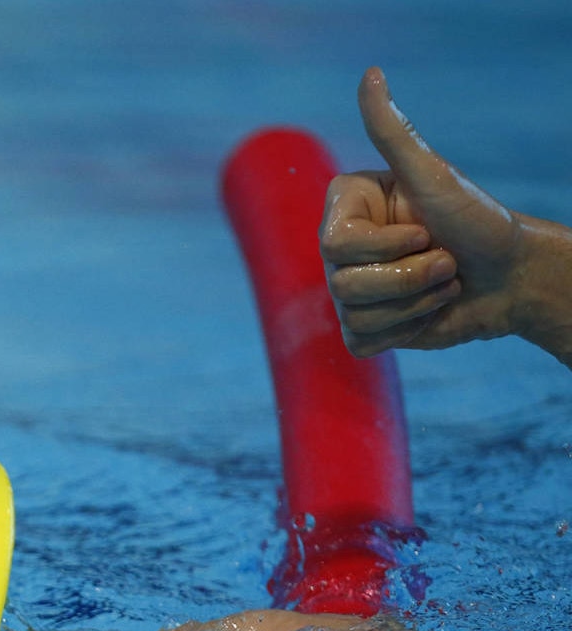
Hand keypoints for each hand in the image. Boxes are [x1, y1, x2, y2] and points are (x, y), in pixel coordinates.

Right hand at [320, 68, 571, 360]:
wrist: (511, 276)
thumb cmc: (475, 220)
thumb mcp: (431, 175)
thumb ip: (392, 130)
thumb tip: (370, 74)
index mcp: (345, 211)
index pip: (334, 246)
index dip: (386, 248)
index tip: (425, 230)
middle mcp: (341, 249)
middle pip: (343, 284)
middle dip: (410, 277)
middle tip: (446, 260)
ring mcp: (349, 290)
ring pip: (354, 314)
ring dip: (416, 302)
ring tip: (445, 282)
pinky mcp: (365, 327)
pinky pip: (360, 341)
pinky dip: (404, 331)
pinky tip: (427, 311)